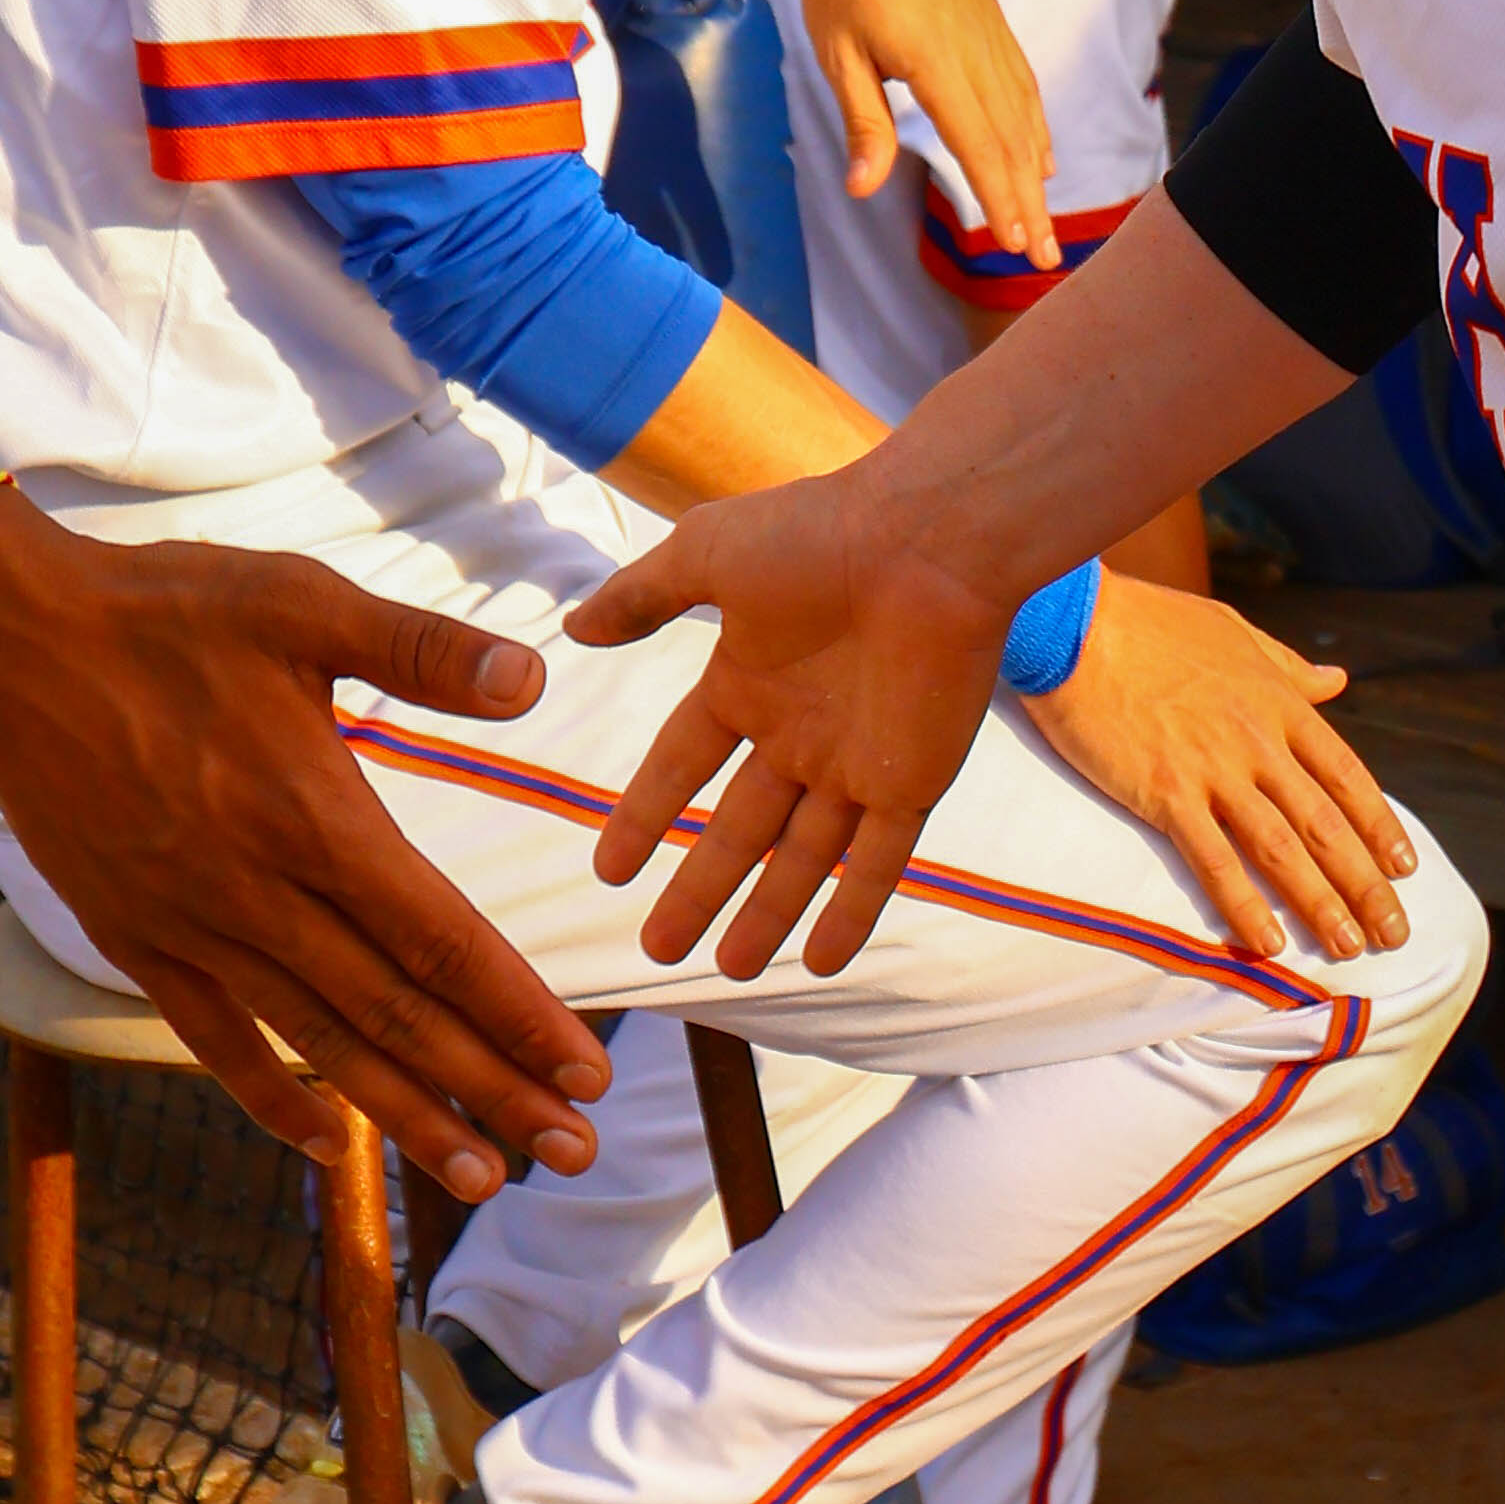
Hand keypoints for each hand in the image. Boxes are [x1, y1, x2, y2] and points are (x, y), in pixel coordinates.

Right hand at [0, 505, 610, 1200]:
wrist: (7, 642)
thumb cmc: (164, 612)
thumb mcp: (300, 603)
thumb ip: (420, 649)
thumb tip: (532, 680)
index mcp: (313, 818)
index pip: (441, 942)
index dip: (518, 1014)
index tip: (585, 1070)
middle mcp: (256, 893)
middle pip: (397, 1016)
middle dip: (493, 1090)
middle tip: (574, 1149)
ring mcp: (191, 927)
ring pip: (319, 1043)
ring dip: (406, 1116)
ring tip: (482, 1175)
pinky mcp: (135, 939)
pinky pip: (215, 1039)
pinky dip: (274, 1097)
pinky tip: (331, 1147)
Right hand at [571, 469, 1005, 976]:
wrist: (929, 540)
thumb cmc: (819, 533)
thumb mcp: (705, 554)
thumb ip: (641, 596)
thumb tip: (575, 626)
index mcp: (748, 680)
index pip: (683, 763)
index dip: (646, 814)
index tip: (608, 868)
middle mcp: (799, 731)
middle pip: (740, 829)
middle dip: (700, 888)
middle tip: (659, 948)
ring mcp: (856, 762)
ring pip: (803, 858)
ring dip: (766, 914)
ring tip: (728, 970)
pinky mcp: (912, 782)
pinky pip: (878, 863)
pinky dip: (850, 911)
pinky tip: (820, 961)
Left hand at [793, 0, 1055, 280]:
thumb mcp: (838, 54)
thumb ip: (864, 122)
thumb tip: (863, 188)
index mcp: (936, 63)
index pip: (978, 145)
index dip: (999, 199)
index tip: (1015, 244)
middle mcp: (976, 53)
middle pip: (1012, 142)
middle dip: (1029, 204)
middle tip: (1045, 258)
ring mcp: (991, 36)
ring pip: (1025, 116)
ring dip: (1037, 174)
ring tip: (1045, 221)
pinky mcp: (993, 23)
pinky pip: (1025, 86)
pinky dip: (1037, 128)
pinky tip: (1042, 157)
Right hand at [1028, 579, 1412, 961]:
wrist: (1076, 622)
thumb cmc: (1149, 622)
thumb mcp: (1233, 632)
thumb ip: (1288, 666)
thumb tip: (1338, 680)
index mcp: (1278, 703)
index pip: (1347, 776)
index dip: (1380, 826)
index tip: (1405, 867)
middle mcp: (1258, 741)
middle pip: (1326, 823)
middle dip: (1366, 884)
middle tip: (1394, 933)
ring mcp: (1214, 769)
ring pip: (1283, 848)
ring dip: (1321, 904)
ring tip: (1349, 948)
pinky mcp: (1165, 792)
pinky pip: (1214, 860)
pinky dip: (1245, 905)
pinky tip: (1269, 944)